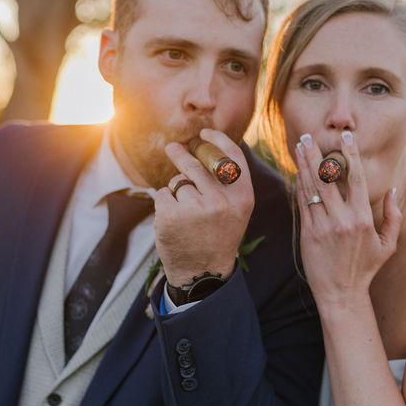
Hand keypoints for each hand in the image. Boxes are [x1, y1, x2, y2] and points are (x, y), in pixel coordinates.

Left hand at [153, 128, 253, 286]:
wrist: (203, 272)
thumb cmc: (219, 236)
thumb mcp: (236, 210)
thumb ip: (228, 182)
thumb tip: (210, 147)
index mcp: (242, 197)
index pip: (231, 156)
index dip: (217, 139)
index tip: (203, 133)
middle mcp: (221, 201)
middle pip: (196, 165)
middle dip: (181, 154)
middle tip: (173, 148)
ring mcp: (195, 208)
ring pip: (178, 182)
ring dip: (177, 191)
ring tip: (185, 212)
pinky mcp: (172, 216)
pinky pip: (163, 195)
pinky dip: (165, 204)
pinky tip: (174, 221)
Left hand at [293, 130, 400, 306]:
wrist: (342, 294)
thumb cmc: (366, 269)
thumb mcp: (388, 245)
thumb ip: (393, 216)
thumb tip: (392, 190)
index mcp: (363, 218)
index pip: (356, 178)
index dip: (350, 155)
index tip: (346, 137)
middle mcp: (343, 220)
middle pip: (327, 178)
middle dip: (317, 154)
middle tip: (309, 135)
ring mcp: (323, 227)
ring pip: (312, 188)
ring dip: (304, 165)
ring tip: (299, 146)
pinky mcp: (308, 234)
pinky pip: (303, 204)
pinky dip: (299, 186)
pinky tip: (297, 172)